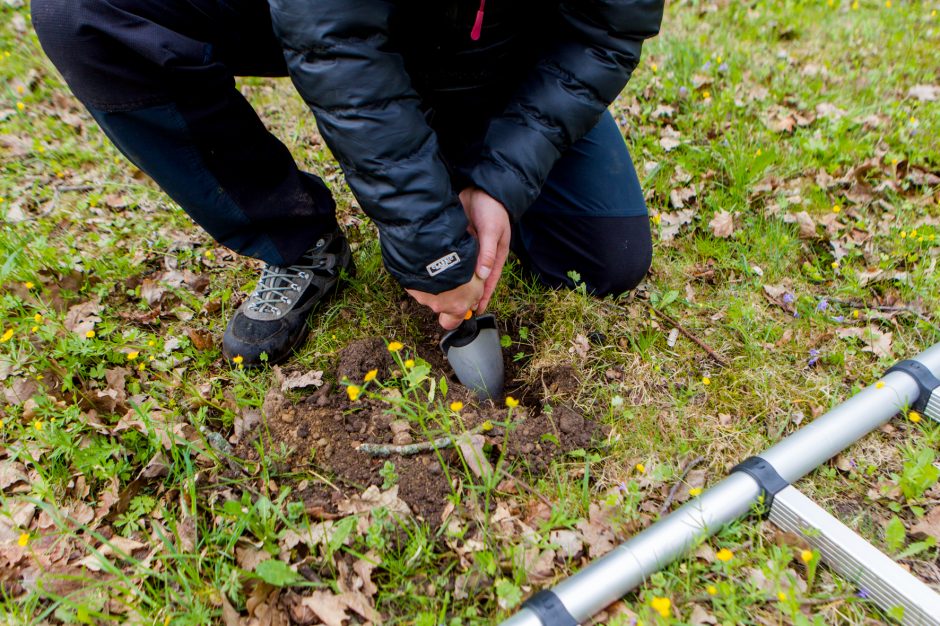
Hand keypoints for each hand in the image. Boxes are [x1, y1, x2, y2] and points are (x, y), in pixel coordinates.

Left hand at [406, 188, 510, 328]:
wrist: (480, 188)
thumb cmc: (492, 209)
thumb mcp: (492, 231)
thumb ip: (488, 252)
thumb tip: (481, 275)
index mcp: (494, 256)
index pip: (488, 281)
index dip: (482, 297)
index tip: (475, 311)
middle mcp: (480, 255)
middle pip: (473, 279)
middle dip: (466, 293)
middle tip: (455, 308)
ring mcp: (468, 248)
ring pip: (461, 270)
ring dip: (454, 282)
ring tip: (443, 296)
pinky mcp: (457, 240)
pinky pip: (451, 256)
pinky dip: (445, 266)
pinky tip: (436, 274)